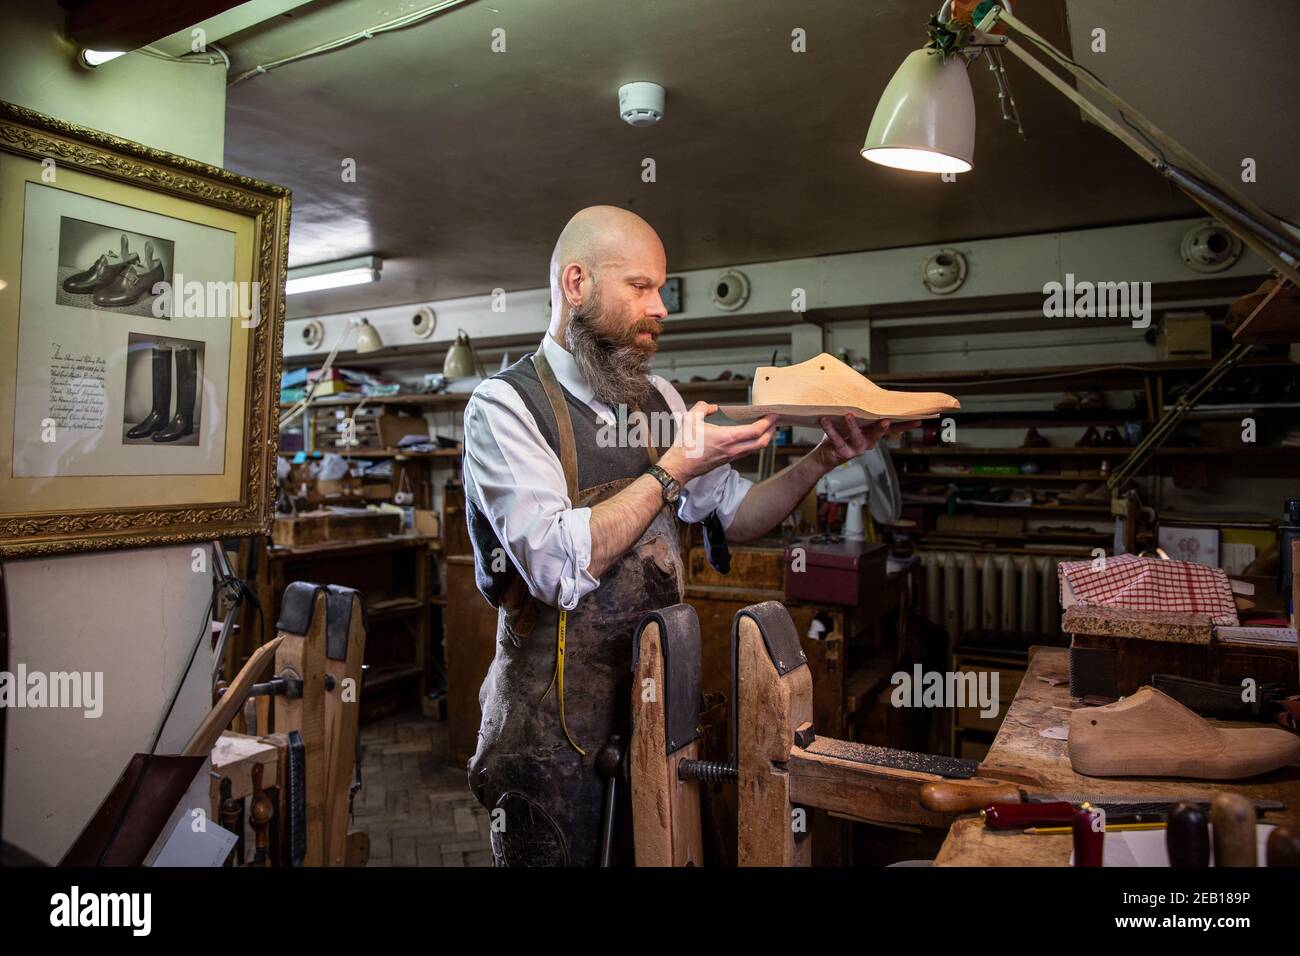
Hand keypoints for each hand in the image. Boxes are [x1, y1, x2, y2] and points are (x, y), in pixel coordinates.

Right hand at [659, 402, 776, 482]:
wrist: (679, 467)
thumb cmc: (685, 446)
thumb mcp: (691, 419)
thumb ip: (703, 407)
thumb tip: (713, 407)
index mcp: (727, 438)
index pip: (756, 430)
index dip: (768, 422)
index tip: (773, 414)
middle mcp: (733, 449)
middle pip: (762, 442)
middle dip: (771, 431)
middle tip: (773, 421)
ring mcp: (731, 456)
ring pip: (755, 448)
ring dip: (763, 438)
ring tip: (765, 427)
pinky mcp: (727, 460)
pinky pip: (746, 451)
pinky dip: (753, 443)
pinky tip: (749, 437)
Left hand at [813, 415, 920, 470]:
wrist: (826, 454)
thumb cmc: (841, 433)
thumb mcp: (854, 421)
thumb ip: (863, 410)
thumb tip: (871, 391)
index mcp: (873, 433)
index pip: (893, 428)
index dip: (906, 425)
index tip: (919, 420)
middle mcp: (869, 442)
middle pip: (878, 434)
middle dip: (882, 427)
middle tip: (885, 420)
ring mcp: (857, 449)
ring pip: (858, 438)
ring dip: (853, 427)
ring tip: (848, 415)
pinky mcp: (844, 453)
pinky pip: (838, 440)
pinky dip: (831, 430)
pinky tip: (825, 420)